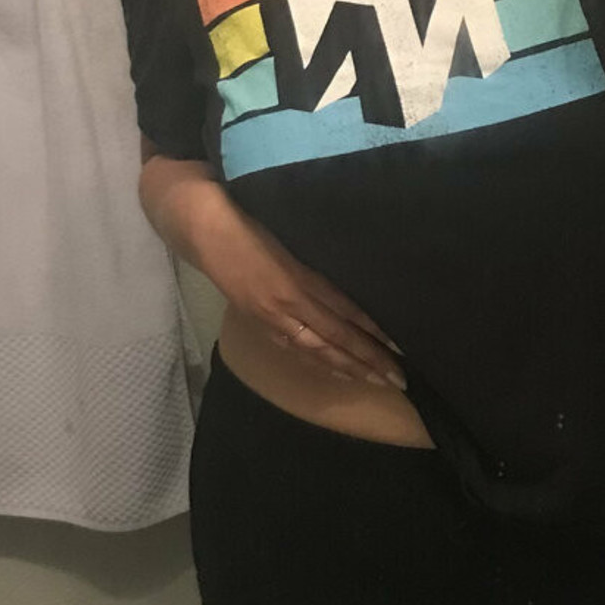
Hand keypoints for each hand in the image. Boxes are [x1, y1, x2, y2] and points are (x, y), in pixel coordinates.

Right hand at [203, 202, 406, 390]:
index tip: (399, 346)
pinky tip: (337, 372)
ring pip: (316, 351)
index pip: (344, 312)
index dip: (372, 332)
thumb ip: (316, 264)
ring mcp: (271, 318)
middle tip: (399, 379)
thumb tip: (353, 290)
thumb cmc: (250, 223)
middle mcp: (286, 304)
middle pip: (335, 339)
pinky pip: (295, 351)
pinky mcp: (259, 323)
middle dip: (368, 361)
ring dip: (348, 368)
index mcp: (297, 279)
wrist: (205, 231)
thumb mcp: (290, 238)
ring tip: (376, 381)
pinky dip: (320, 364)